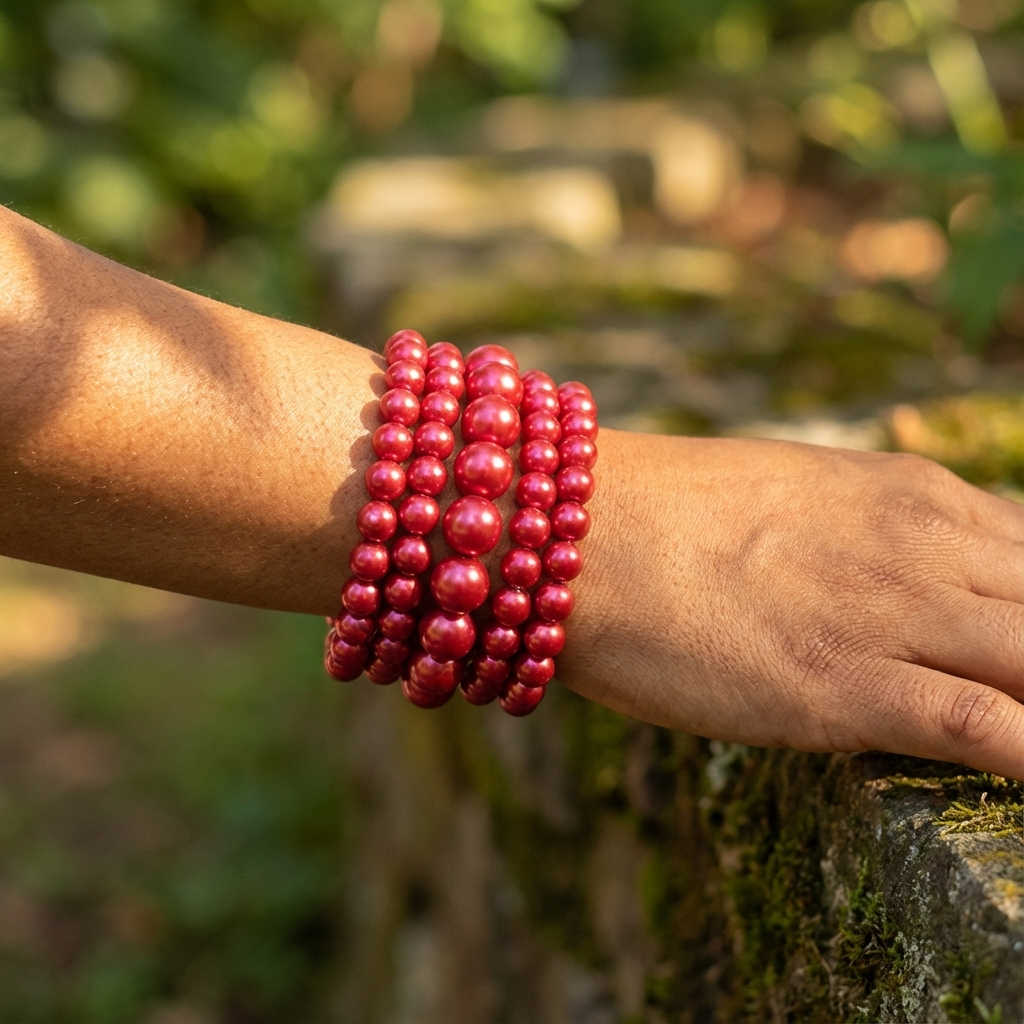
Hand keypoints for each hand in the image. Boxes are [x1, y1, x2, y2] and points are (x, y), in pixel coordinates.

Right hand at [566, 431, 1023, 779]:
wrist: (587, 532)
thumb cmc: (662, 515)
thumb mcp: (791, 498)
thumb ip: (860, 535)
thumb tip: (882, 582)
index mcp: (912, 495)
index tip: (1009, 655)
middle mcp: (927, 546)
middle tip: (1013, 691)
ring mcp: (899, 614)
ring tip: (1017, 732)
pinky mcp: (854, 688)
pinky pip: (993, 731)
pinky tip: (1020, 774)